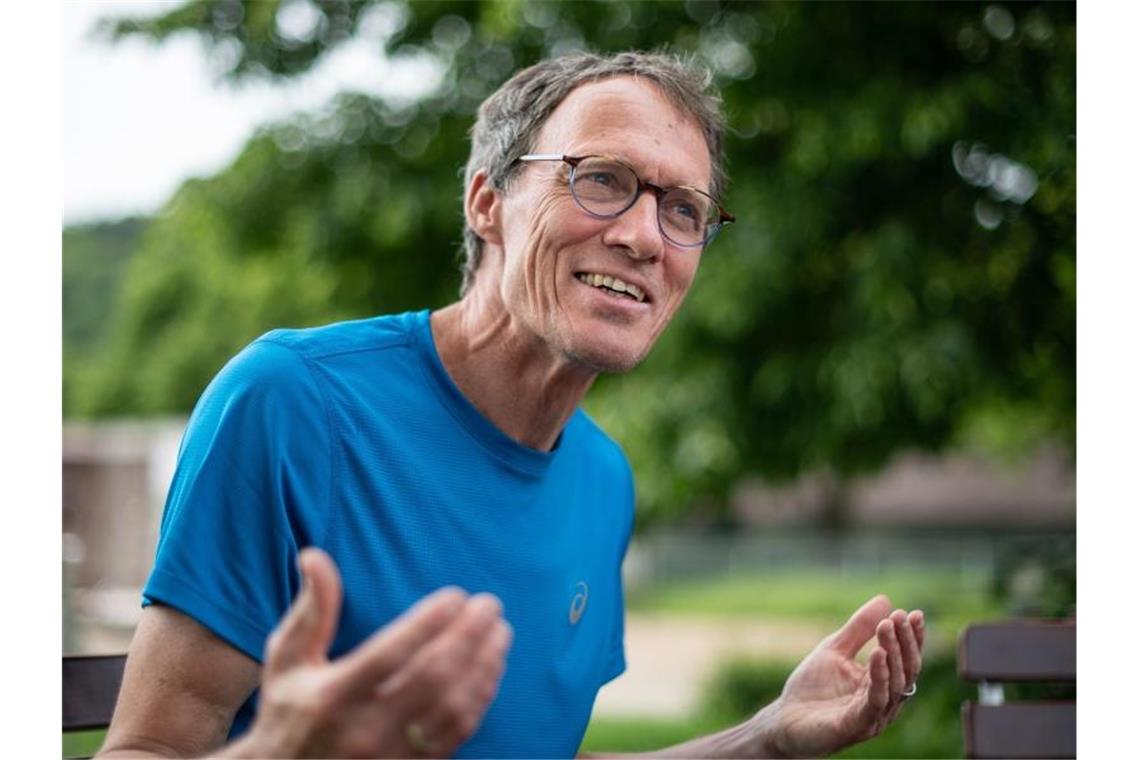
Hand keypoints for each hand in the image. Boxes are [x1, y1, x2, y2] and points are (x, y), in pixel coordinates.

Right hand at [237, 548, 512, 757]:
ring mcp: (392, 755)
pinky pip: (458, 734)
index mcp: (332, 697)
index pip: (390, 654)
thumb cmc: (289, 713)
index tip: (457, 595)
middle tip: (490, 605)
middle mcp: (364, 730)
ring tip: (499, 632)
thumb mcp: (286, 662)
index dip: (429, 621)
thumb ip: (310, 611)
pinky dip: (481, 698)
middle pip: (432, 678)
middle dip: (468, 636)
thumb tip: (315, 556)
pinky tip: (491, 669)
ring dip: (484, 666)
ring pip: (453, 709)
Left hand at [762, 595, 923, 757]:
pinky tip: (877, 653)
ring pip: (895, 685)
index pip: (905, 660)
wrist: (784, 719)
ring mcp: (873, 716)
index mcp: (881, 684)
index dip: (911, 638)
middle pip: (905, 671)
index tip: (913, 614)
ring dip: (893, 654)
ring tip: (887, 627)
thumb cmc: (811, 688)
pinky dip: (879, 676)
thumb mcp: (835, 649)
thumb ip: (859, 628)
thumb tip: (886, 600)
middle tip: (899, 617)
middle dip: (904, 642)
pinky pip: (875, 701)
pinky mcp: (857, 725)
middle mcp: (884, 702)